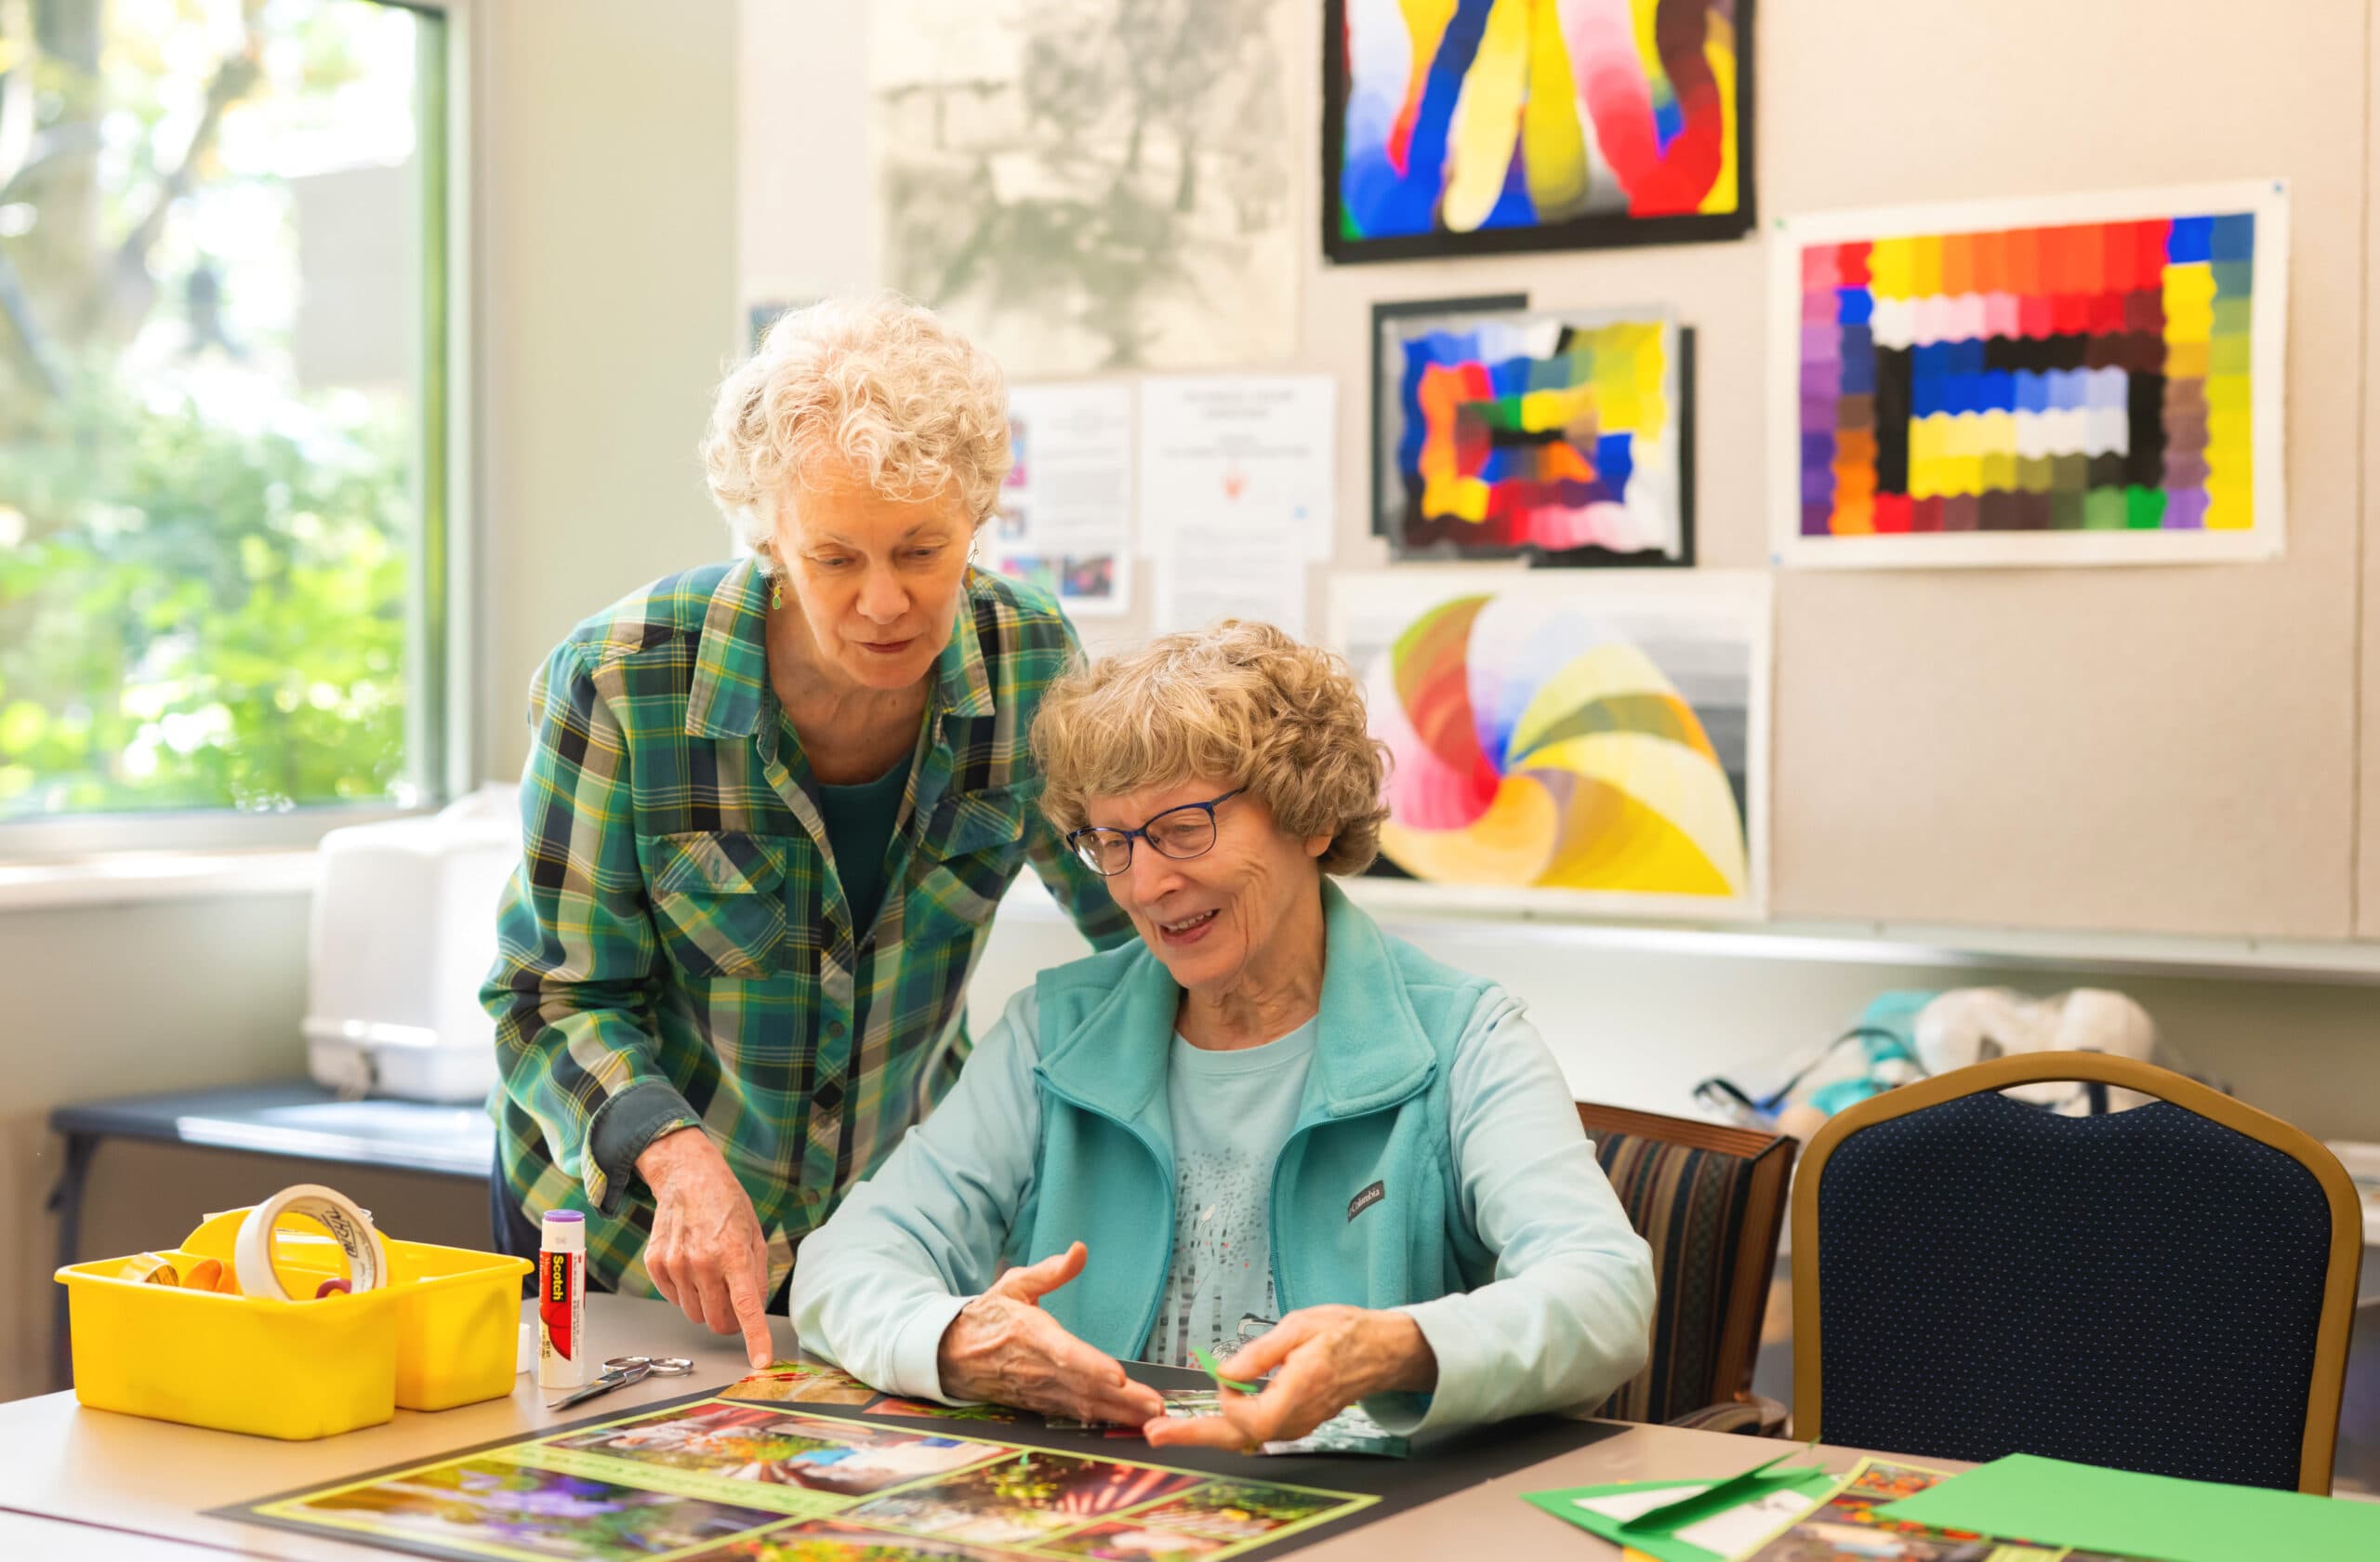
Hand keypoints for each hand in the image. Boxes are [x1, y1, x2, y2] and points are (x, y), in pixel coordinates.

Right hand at [636, 1126, 774, 1368]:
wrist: (687, 1176)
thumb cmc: (725, 1203)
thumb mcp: (754, 1233)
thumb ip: (756, 1274)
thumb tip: (752, 1310)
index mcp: (734, 1253)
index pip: (747, 1307)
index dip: (756, 1338)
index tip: (761, 1361)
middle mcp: (703, 1262)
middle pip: (718, 1322)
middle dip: (730, 1320)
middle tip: (733, 1300)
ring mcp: (675, 1264)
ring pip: (695, 1314)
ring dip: (706, 1304)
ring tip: (710, 1272)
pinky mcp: (655, 1264)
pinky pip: (674, 1300)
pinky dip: (685, 1292)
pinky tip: (690, 1265)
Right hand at [936, 1242, 1164, 1424]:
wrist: (950, 1355)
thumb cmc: (987, 1316)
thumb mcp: (1014, 1284)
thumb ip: (1049, 1271)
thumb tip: (1080, 1250)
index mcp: (1031, 1334)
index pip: (1065, 1354)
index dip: (1092, 1367)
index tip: (1118, 1377)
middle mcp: (1037, 1368)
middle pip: (1084, 1387)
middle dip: (1122, 1400)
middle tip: (1155, 1408)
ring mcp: (1039, 1391)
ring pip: (1083, 1406)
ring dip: (1118, 1414)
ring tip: (1150, 1419)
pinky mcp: (1040, 1404)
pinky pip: (1074, 1415)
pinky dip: (1101, 1420)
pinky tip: (1125, 1423)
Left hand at [1142, 1306, 1435, 1450]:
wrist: (1381, 1351)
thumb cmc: (1344, 1333)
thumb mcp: (1300, 1326)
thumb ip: (1259, 1353)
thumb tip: (1224, 1373)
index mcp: (1299, 1389)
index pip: (1252, 1419)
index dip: (1226, 1405)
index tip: (1221, 1379)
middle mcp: (1298, 1415)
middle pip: (1240, 1437)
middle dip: (1195, 1435)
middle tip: (1157, 1434)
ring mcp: (1298, 1423)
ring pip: (1246, 1436)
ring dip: (1208, 1430)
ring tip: (1170, 1429)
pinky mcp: (1296, 1421)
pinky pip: (1257, 1428)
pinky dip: (1229, 1422)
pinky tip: (1210, 1415)